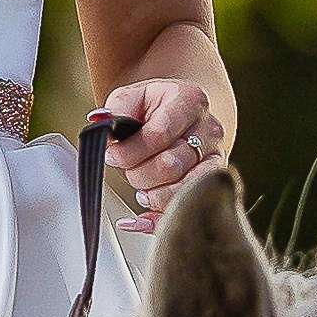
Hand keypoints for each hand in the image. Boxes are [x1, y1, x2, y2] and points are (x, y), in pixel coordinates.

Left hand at [99, 75, 228, 230]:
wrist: (183, 114)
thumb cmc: (157, 108)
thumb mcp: (134, 96)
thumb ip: (117, 107)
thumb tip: (102, 123)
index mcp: (190, 101)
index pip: (160, 134)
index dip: (130, 150)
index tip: (113, 154)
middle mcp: (209, 131)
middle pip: (170, 165)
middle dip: (138, 172)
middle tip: (128, 167)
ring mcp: (215, 159)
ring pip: (181, 191)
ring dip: (151, 194)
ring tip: (141, 184)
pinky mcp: (212, 185)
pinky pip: (187, 211)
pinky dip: (159, 219)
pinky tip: (139, 218)